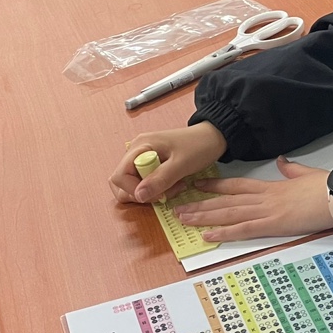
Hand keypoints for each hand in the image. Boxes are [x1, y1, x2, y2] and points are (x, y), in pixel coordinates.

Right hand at [110, 122, 227, 203]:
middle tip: (164, 193)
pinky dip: (156, 189)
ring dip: (150, 193)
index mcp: (140, 147)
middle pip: (121, 182)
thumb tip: (138, 196)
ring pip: (133, 185)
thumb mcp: (181, 164)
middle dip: (140, 194)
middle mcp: (136, 152)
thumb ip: (160, 179)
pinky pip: (145, 182)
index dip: (132, 190)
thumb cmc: (199, 145)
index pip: (119, 176)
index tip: (154, 194)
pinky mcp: (151, 164)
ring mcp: (142, 158)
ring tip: (172, 187)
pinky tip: (173, 184)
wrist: (214, 136)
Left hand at [174, 158, 332, 242]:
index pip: (236, 185)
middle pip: (225, 200)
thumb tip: (284, 162)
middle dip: (201, 204)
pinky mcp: (273, 224)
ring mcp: (267, 210)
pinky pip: (243, 229)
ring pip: (228, 213)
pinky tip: (208, 235)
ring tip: (184, 219)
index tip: (197, 185)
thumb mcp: (306, 174)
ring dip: (204, 217)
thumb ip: (292, 170)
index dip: (215, 186)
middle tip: (178, 207)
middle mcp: (264, 197)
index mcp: (272, 186)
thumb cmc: (327, 187)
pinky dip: (224, 232)